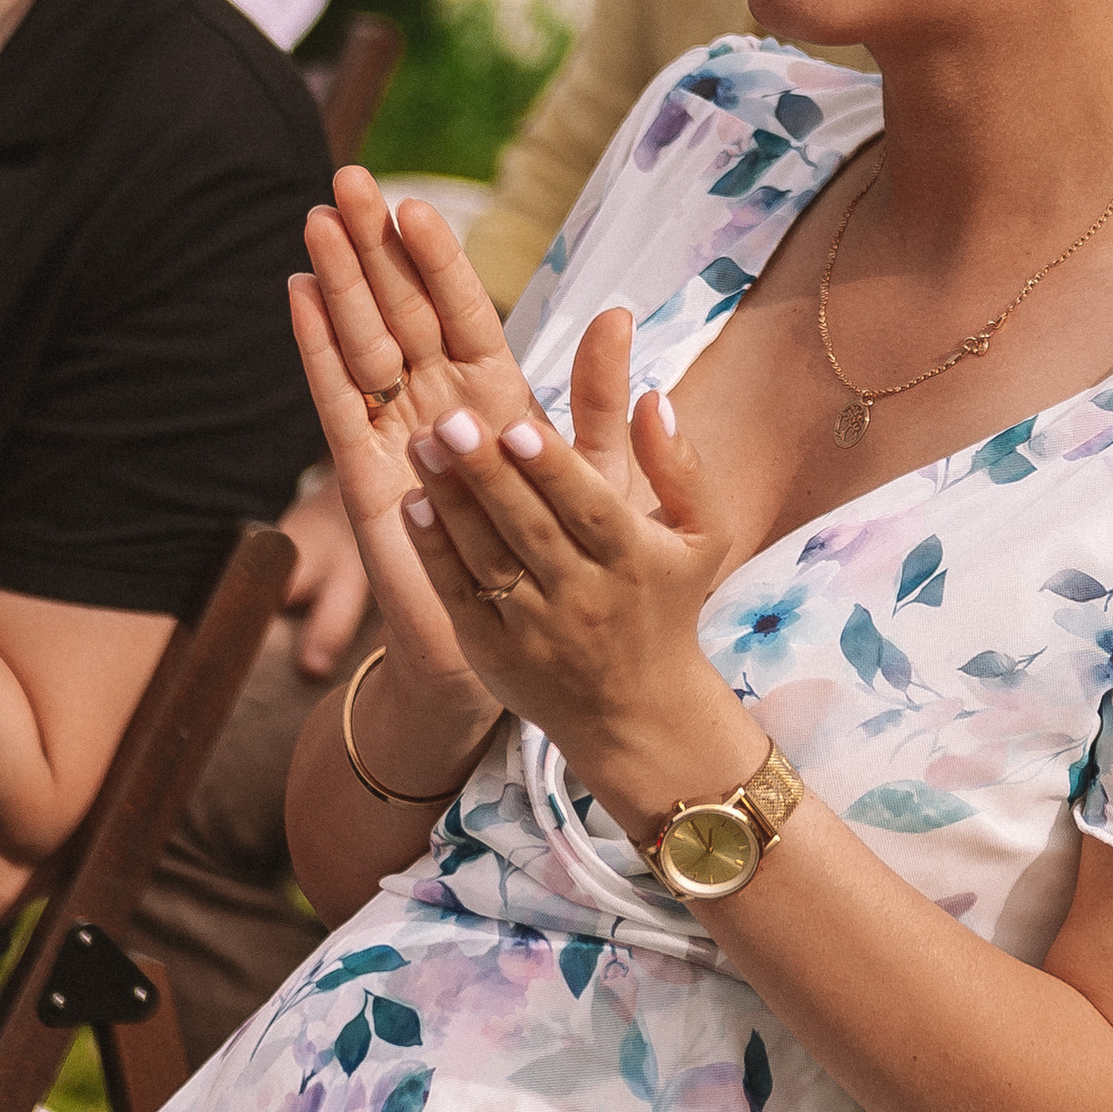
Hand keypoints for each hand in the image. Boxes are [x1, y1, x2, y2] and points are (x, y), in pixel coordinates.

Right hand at [288, 168, 637, 760]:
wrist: (514, 642)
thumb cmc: (558, 555)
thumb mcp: (593, 470)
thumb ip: (602, 397)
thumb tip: (621, 312)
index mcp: (492, 393)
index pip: (459, 308)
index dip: (435, 257)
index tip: (413, 201)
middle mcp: (436, 402)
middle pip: (399, 308)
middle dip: (372, 245)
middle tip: (345, 177)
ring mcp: (394, 433)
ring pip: (362, 340)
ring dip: (339, 280)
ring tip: (315, 218)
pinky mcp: (362, 474)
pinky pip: (337, 398)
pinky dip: (318, 347)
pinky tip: (299, 294)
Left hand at [397, 365, 747, 821]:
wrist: (637, 713)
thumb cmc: (666, 602)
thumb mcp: (700, 535)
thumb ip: (681, 466)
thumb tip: (657, 398)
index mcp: (634, 559)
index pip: (590, 509)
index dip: (554, 469)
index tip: (517, 425)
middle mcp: (584, 596)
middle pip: (530, 529)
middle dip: (488, 473)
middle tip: (448, 420)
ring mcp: (535, 629)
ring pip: (488, 558)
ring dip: (450, 503)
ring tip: (419, 445)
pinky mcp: (494, 652)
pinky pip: (460, 597)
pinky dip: (434, 554)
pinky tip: (411, 507)